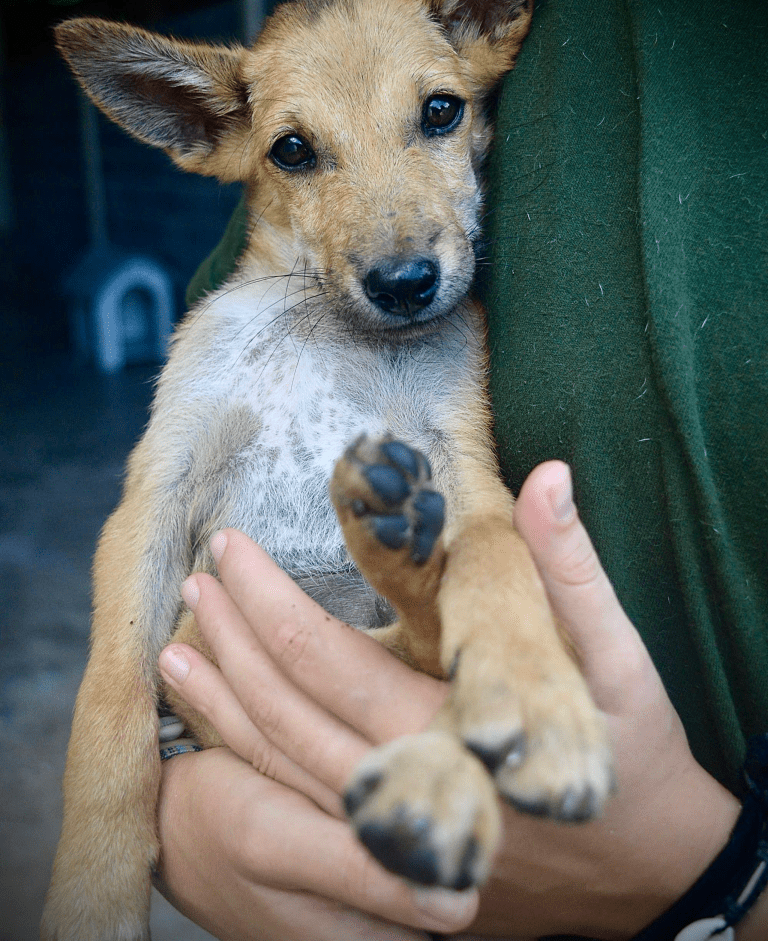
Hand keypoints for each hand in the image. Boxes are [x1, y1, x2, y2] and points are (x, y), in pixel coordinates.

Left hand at [157, 462, 741, 939]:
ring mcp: (391, 844)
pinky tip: (213, 735)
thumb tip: (548, 479)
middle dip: (233, 645)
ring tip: (175, 653)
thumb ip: (573, 570)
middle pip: (286, 720)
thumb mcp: (619, 661)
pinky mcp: (390, 866)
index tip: (232, 548)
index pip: (330, 664)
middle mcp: (405, 799)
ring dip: (221, 710)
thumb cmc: (638, 760)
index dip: (271, 603)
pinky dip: (248, 770)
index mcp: (449, 737)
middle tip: (195, 581)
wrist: (649, 874)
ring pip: (279, 777)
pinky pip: (296, 818)